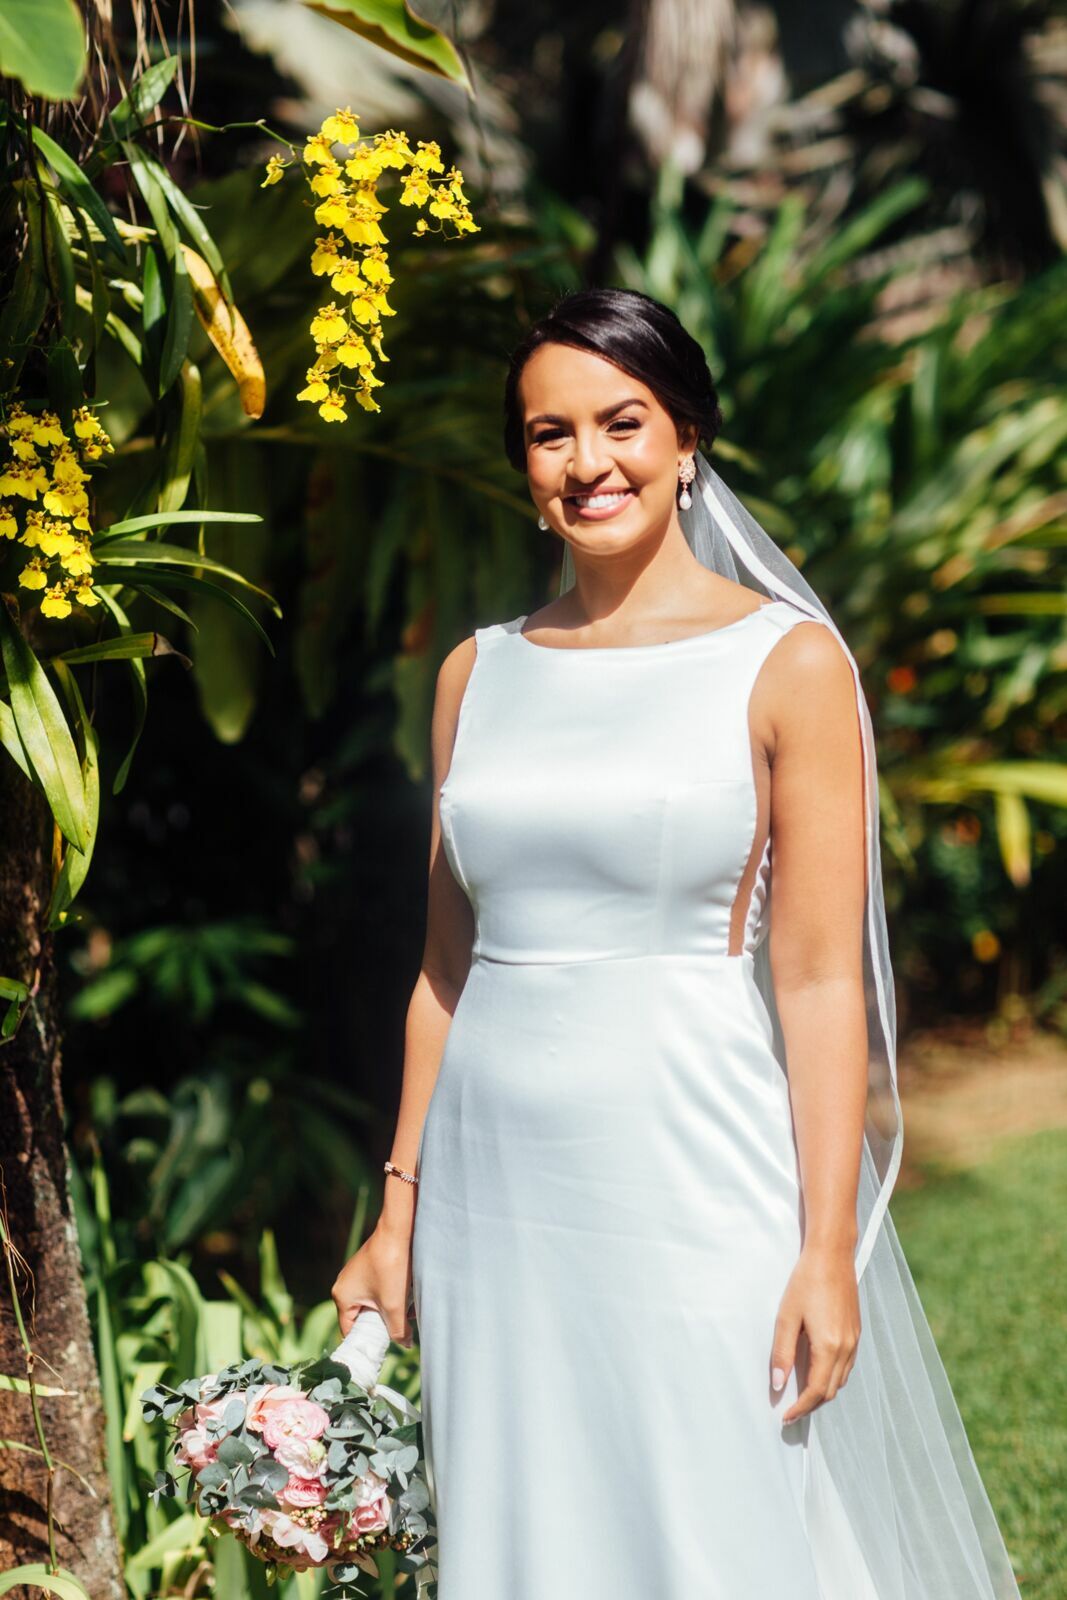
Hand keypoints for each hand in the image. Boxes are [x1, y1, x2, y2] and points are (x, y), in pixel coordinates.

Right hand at [332, 1222, 414, 1347]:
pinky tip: (409, 1295)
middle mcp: (345, 1284)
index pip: (350, 1330)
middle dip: (383, 1323)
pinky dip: (392, 1295)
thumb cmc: (392, 1267)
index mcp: (341, 1295)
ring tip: (409, 1311)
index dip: (366, 1341)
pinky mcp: (369, 1266)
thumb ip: (397, 1330)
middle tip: (400, 1329)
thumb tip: (405, 1344)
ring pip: (374, 1303)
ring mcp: (356, 1274)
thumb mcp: (395, 1305)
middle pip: (363, 1317)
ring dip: (391, 1309)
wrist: (400, 1230)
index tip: (383, 1349)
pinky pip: (378, 1290)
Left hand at [770, 1243, 860, 1422]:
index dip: (801, 1408)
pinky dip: (833, 1376)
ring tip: (801, 1394)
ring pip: (841, 1380)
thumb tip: (778, 1385)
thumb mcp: (787, 1317)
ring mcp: (854, 1340)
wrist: (832, 1256)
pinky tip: (818, 1370)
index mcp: (829, 1347)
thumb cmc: (806, 1282)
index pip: (816, 1391)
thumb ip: (782, 1353)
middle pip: (831, 1390)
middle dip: (811, 1404)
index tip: (785, 1417)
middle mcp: (847, 1348)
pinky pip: (847, 1366)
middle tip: (791, 1410)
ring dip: (823, 1391)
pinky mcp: (856, 1331)